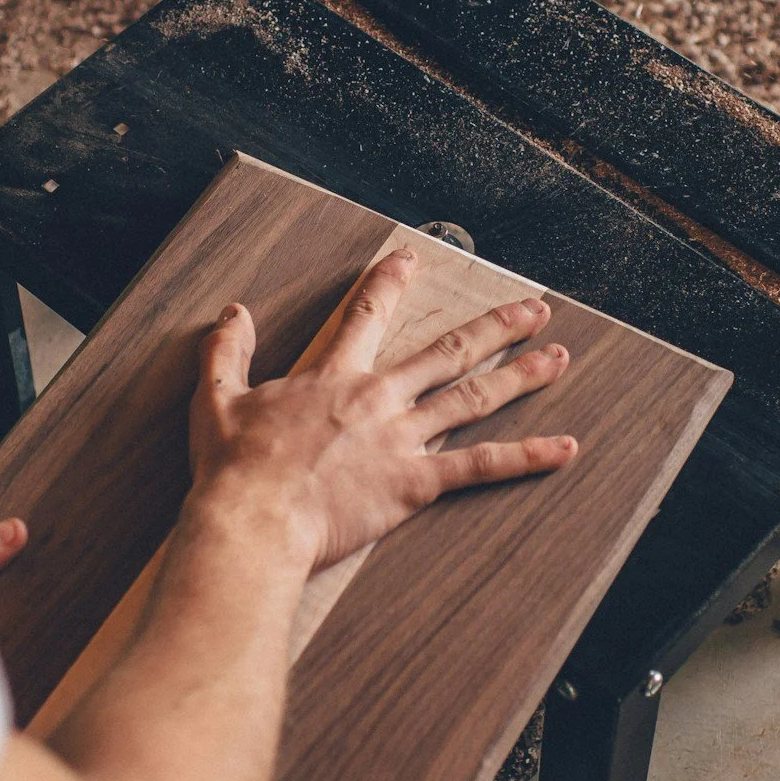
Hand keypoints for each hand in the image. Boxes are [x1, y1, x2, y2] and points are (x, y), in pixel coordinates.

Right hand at [187, 247, 579, 570]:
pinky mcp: (415, 483)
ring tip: (558, 357)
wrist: (252, 520)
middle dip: (495, 326)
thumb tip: (233, 313)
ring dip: (520, 376)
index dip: (391, 284)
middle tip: (533, 309)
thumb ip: (227, 351)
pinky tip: (564, 448)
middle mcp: (377, 398)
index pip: (367, 315)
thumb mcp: (215, 399)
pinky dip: (526, 457)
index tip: (412, 260)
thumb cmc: (232, 468)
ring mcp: (401, 438)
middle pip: (447, 351)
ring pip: (473, 398)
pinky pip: (480, 467)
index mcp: (332, 376)